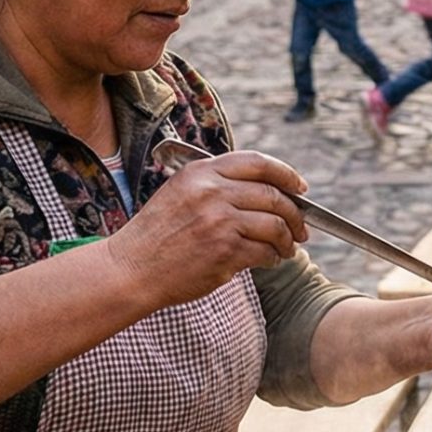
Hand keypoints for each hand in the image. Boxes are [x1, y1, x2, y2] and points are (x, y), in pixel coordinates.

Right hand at [100, 150, 309, 310]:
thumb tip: (266, 192)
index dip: (286, 174)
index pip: (258, 162)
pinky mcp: (225, 250)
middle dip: (294, 213)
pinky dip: (273, 257)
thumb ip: (216, 185)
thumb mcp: (179, 193)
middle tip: (301, 228)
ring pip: (274, 225)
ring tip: (287, 248)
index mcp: (201, 172)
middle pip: (273, 195)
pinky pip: (265, 251)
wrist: (131, 269)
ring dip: (288, 240)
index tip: (300, 187)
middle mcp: (211, 191)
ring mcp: (219, 221)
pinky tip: (270, 260)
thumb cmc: (156, 236)